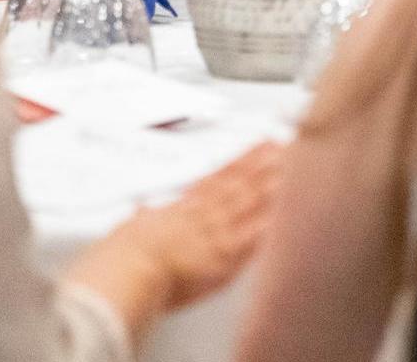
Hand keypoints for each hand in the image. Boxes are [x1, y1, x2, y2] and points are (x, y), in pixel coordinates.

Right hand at [65, 142, 284, 336]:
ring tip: (296, 164)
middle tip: (290, 145)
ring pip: (253, 202)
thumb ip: (143, 220)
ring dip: (275, 182)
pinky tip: (291, 206)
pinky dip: (274, 219)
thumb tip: (143, 213)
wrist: (124, 273)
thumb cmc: (120, 257)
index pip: (219, 180)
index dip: (243, 161)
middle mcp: (204, 217)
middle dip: (267, 165)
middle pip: (242, 185)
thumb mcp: (128, 230)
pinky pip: (257, 235)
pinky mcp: (227, 257)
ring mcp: (217, 234)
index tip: (261, 147)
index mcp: (182, 210)